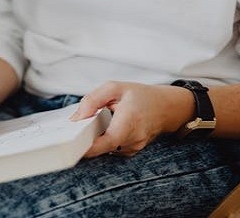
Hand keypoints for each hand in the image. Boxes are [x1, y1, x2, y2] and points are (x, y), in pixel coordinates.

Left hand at [70, 81, 193, 156]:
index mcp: (129, 121)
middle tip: (76, 129)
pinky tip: (105, 128)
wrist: (166, 107)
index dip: (89, 146)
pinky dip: (104, 140)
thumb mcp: (114, 88)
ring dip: (95, 139)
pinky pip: (111, 148)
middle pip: (102, 147)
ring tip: (95, 124)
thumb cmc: (140, 96)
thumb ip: (93, 100)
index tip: (73, 144)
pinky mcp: (131, 151)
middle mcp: (133, 138)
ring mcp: (133, 147)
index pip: (108, 141)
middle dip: (86, 140)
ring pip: (105, 148)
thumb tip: (76, 118)